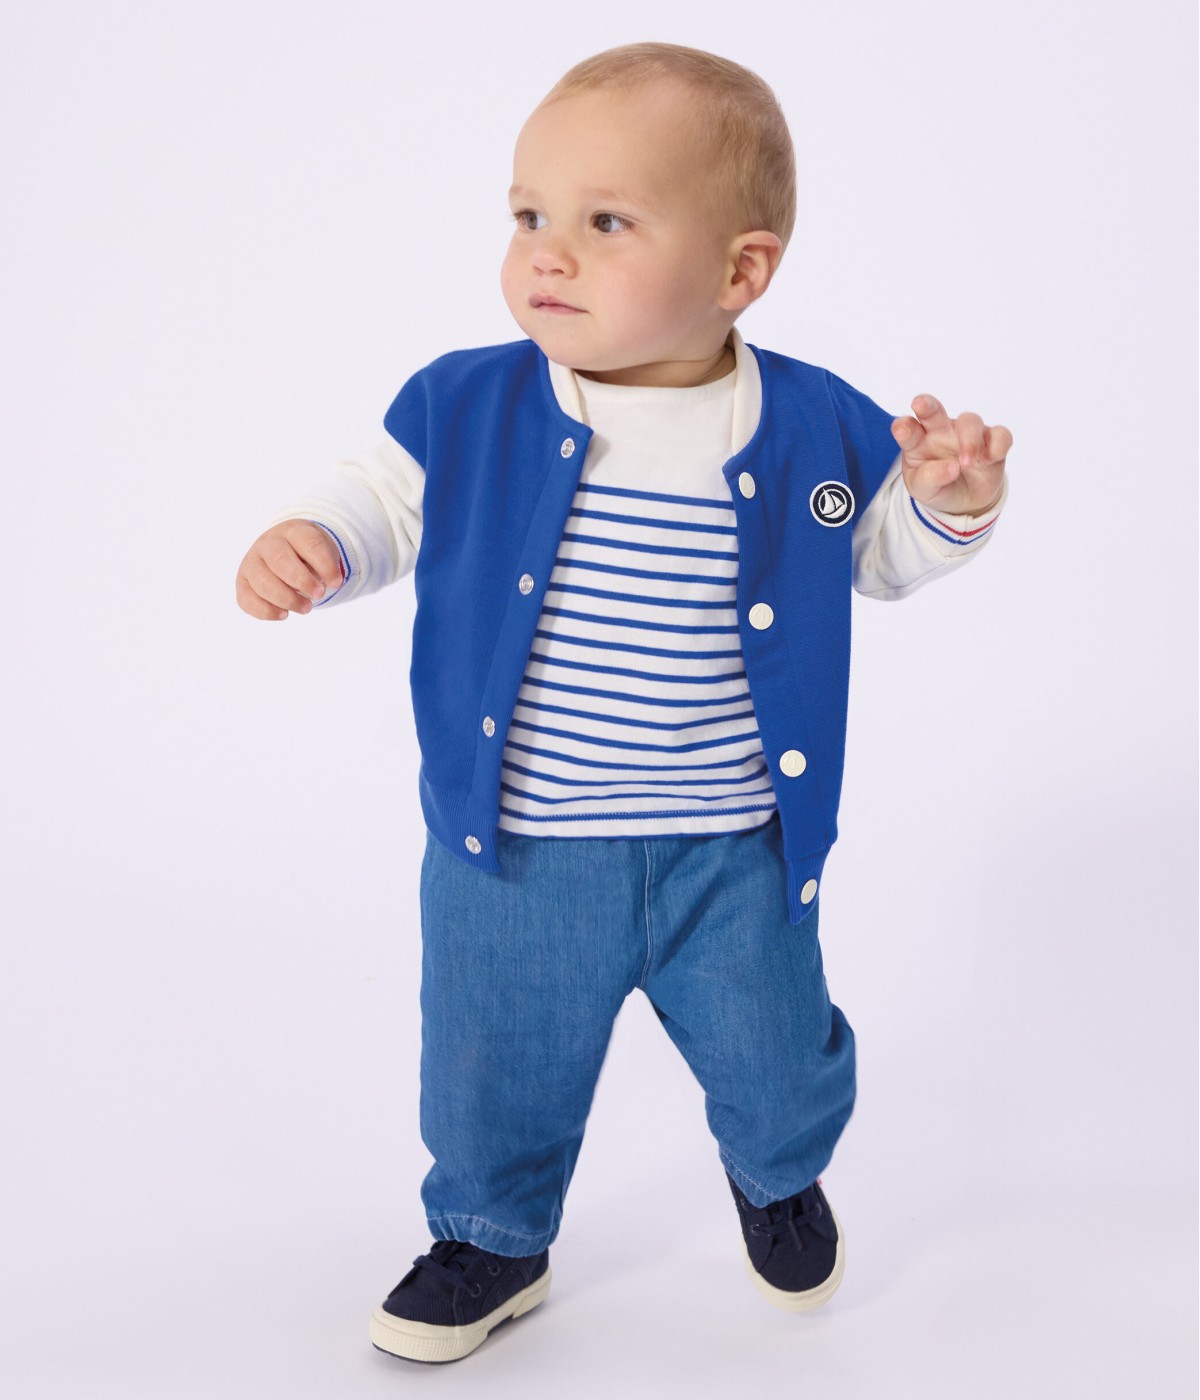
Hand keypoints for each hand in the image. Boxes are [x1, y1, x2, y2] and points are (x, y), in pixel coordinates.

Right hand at [236, 520, 344, 620]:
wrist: (285, 553)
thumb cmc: (308, 555)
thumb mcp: (322, 552)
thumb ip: (326, 565)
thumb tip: (330, 584)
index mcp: (292, 531)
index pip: (309, 543)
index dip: (324, 564)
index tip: (336, 583)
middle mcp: (267, 544)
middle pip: (280, 560)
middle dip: (302, 581)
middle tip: (319, 595)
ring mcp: (251, 563)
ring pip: (263, 582)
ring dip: (287, 599)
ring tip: (306, 608)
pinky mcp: (242, 583)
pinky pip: (247, 599)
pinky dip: (266, 611)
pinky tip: (284, 614)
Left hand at [892, 395, 1010, 516]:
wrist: (965, 500)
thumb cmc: (937, 487)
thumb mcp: (923, 490)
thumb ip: (929, 478)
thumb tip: (952, 468)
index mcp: (918, 441)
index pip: (908, 429)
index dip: (904, 427)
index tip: (901, 430)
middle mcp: (941, 431)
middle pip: (934, 411)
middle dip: (928, 406)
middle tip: (920, 404)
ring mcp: (967, 433)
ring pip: (970, 421)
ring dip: (969, 440)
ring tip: (965, 463)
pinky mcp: (992, 442)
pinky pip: (1000, 435)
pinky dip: (997, 445)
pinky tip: (989, 459)